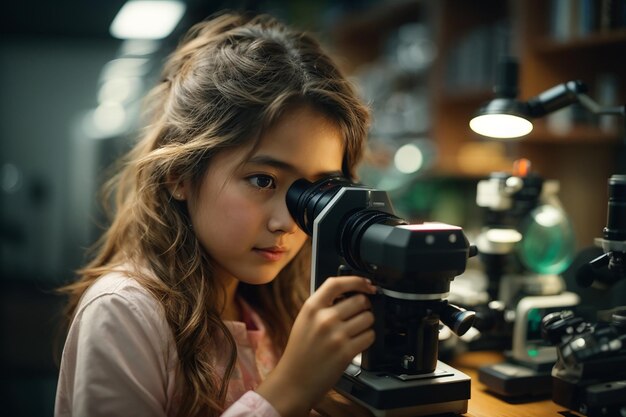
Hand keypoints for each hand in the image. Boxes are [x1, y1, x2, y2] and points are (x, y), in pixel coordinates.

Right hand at [256, 276, 376, 416]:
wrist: (294, 381)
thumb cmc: (300, 351)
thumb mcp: (305, 320)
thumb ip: (324, 306)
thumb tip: (352, 294)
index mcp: (312, 307)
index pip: (337, 283)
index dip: (357, 280)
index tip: (367, 284)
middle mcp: (324, 318)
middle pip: (360, 300)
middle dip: (364, 306)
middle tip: (360, 314)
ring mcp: (336, 335)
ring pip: (368, 318)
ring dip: (367, 323)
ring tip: (356, 331)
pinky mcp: (347, 352)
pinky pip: (369, 336)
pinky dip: (367, 338)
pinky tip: (357, 343)